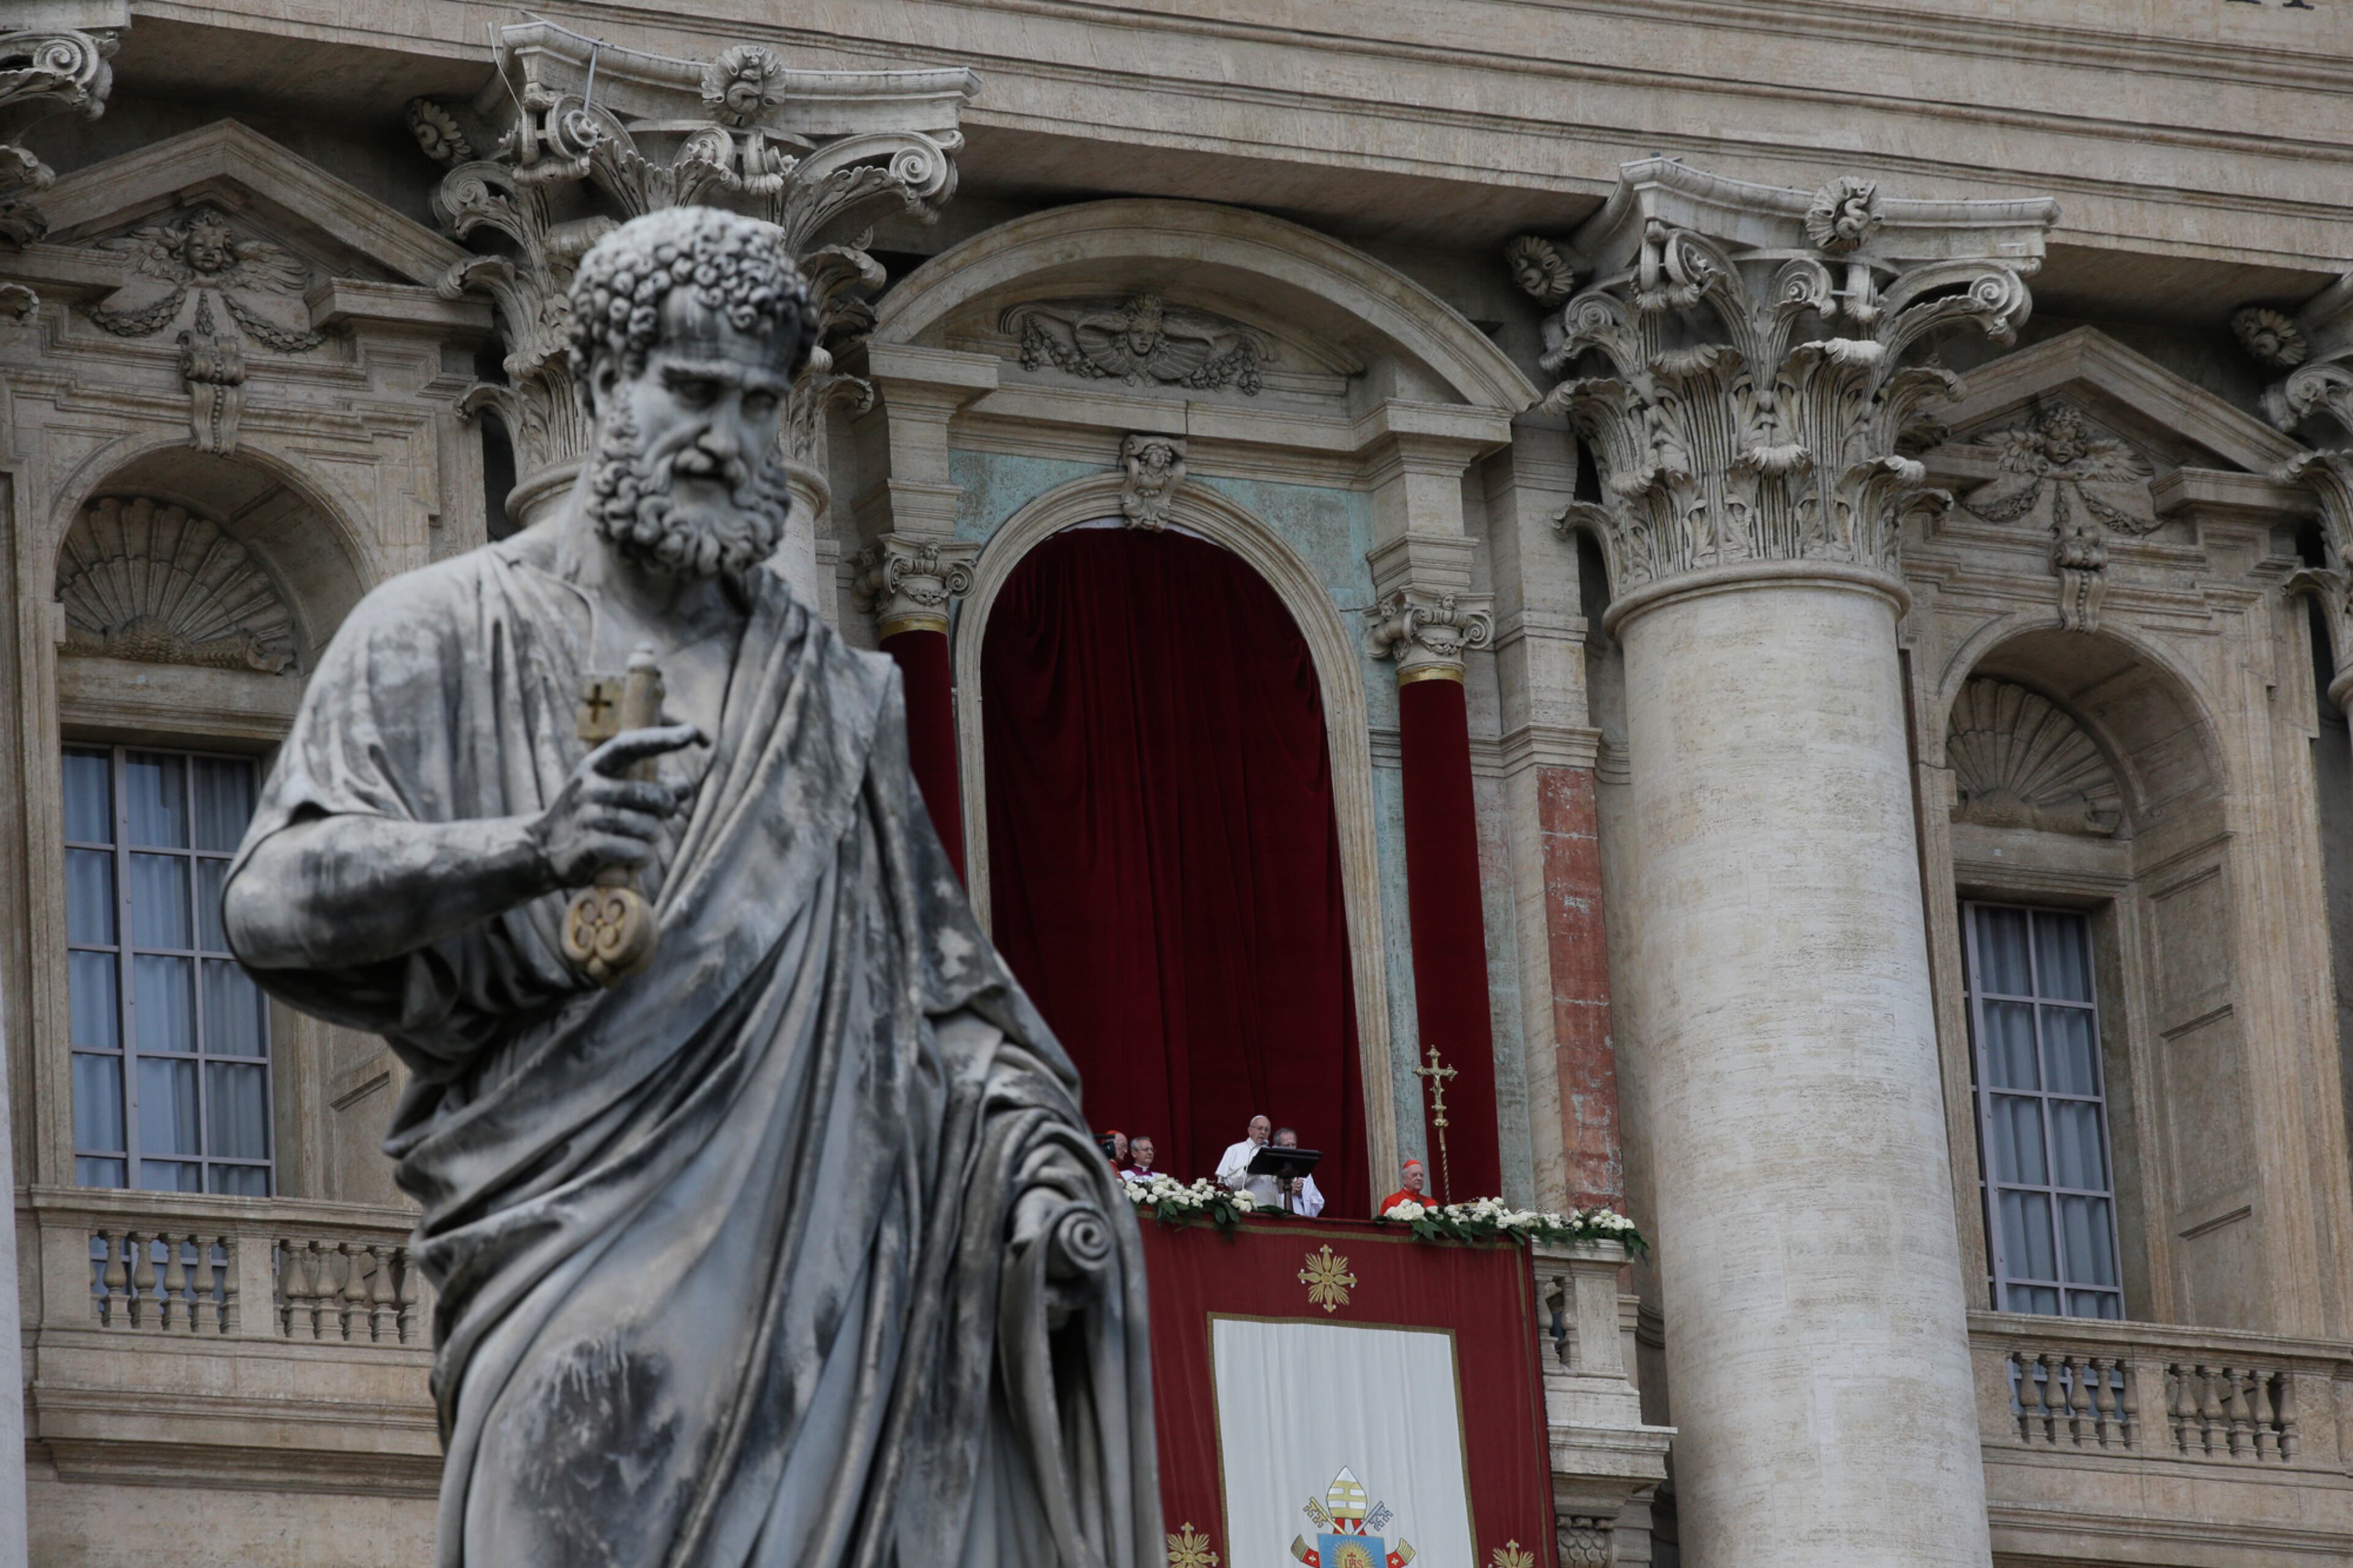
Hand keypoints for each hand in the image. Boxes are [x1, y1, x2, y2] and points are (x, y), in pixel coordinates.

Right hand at [529, 724, 700, 886]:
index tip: (691, 733)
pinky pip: (636, 850)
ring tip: (644, 837)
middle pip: (650, 795)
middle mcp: (589, 787)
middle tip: (665, 814)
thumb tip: (684, 788)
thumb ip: (649, 785)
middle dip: (667, 807)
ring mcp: (587, 817)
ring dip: (654, 835)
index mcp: (595, 765)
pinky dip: (643, 856)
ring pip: (648, 826)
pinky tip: (636, 855)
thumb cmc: (591, 814)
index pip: (630, 745)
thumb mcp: (612, 789)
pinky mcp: (589, 846)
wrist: (545, 849)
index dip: (661, 739)